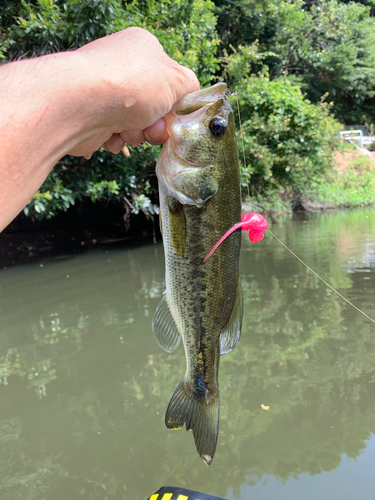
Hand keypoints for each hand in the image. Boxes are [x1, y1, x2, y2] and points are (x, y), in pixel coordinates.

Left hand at [71, 27, 198, 156]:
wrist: (81, 104)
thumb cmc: (130, 86)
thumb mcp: (177, 81)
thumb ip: (191, 88)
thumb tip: (188, 98)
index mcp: (143, 49)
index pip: (170, 80)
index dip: (175, 103)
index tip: (175, 117)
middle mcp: (122, 67)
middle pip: (154, 106)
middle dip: (156, 124)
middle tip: (152, 128)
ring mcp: (105, 92)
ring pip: (136, 124)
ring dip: (137, 134)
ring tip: (128, 130)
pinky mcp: (92, 116)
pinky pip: (116, 134)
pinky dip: (118, 139)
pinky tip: (112, 135)